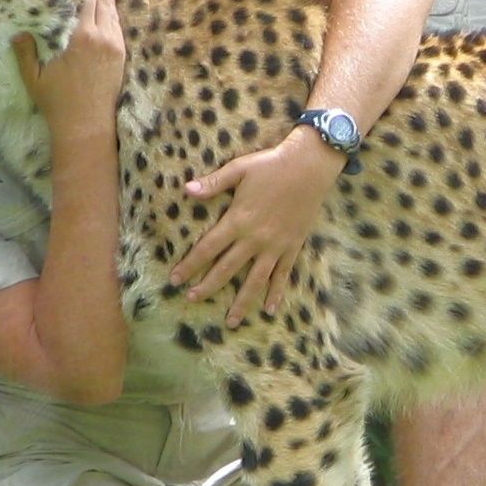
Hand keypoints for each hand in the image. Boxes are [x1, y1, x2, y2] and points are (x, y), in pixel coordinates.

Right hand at [14, 0, 124, 138]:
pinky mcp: (121, 55)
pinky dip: (111, 10)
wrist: (87, 127)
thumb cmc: (57, 102)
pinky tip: (106, 5)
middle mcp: (101, 37)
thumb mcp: (34, 75)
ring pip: (111, 10)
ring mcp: (114, 46)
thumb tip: (18, 32)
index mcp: (80, 37)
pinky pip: (117, 24)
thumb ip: (26, 50)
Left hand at [170, 128, 344, 323]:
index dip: (190, 265)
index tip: (175, 279)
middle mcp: (255, 238)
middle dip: (207, 287)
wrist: (309, 167)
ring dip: (241, 302)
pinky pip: (282, 275)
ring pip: (254, 281)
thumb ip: (213, 183)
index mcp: (238, 220)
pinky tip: (269, 309)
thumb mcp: (239, 169)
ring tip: (230, 321)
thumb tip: (186, 190)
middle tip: (191, 300)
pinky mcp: (292, 247)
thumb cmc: (272, 165)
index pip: (208, 249)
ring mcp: (275, 246)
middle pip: (226, 269)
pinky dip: (275, 293)